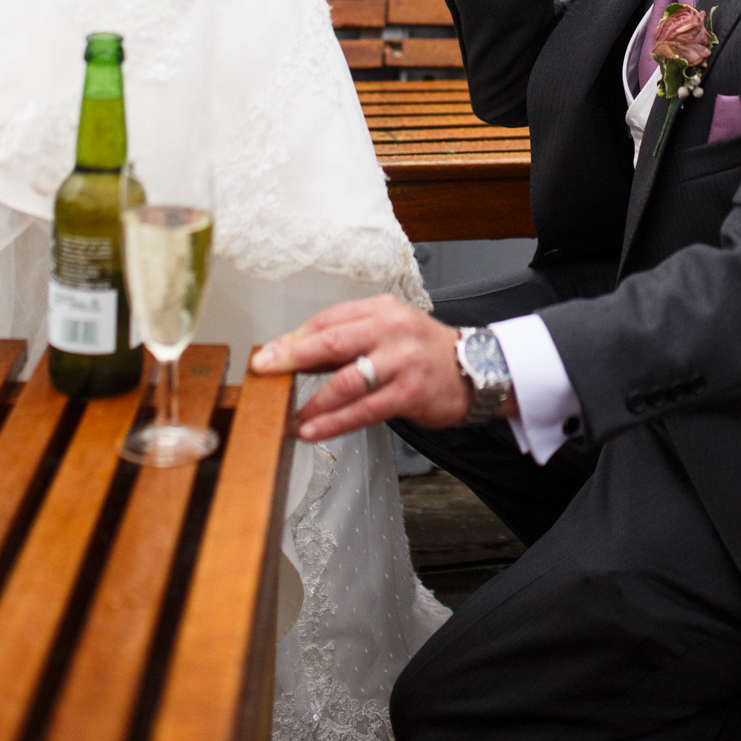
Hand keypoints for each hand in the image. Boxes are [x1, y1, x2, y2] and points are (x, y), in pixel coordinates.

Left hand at [251, 295, 475, 441]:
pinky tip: (314, 430)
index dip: (293, 338)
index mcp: (380, 310)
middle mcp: (390, 329)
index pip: (328, 320)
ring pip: (346, 380)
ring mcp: (401, 361)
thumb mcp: (386, 332)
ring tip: (291, 417)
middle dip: (292, 357)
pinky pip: (364, 410)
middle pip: (332, 341)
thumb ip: (346, 341)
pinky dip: (334, 422)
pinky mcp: (409, 392)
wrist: (475, 368)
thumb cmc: (423, 351)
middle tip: (265, 370)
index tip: (268, 354)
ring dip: (312, 401)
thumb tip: (296, 352)